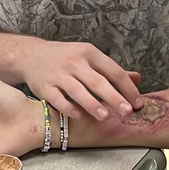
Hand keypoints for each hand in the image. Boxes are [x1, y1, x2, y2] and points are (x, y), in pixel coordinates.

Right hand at [17, 39, 141, 120]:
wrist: (30, 54)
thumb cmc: (64, 57)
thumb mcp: (89, 56)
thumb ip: (111, 69)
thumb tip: (137, 78)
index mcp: (89, 53)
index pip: (113, 70)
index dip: (127, 87)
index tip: (137, 102)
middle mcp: (74, 62)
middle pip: (97, 81)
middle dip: (114, 97)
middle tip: (127, 111)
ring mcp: (58, 74)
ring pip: (77, 90)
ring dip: (92, 104)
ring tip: (105, 116)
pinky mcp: (44, 86)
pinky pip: (57, 99)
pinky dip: (67, 107)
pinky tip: (78, 115)